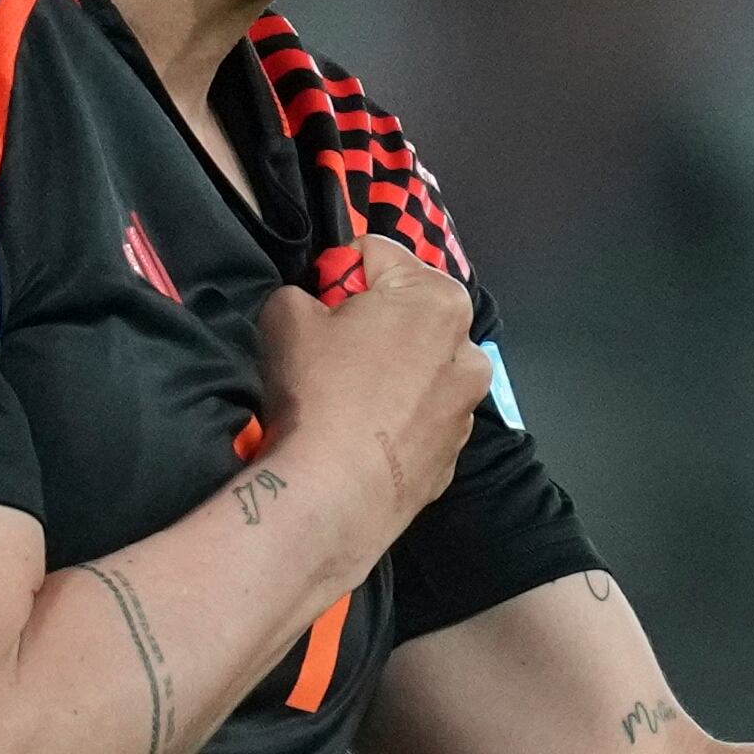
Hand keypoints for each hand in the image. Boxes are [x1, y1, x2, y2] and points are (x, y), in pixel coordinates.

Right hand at [256, 235, 492, 555]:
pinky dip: (392, 419)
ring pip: (416, 368)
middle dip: (368, 323)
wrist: (333, 497)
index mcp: (439, 300)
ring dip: (386, 371)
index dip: (333, 275)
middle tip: (327, 352)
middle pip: (406, 313)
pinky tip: (359, 436)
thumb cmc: (317, 393)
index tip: (315, 305)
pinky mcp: (452, 457)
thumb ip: (302, 292)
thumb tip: (313, 306)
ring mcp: (466, 409)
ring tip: (344, 399)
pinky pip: (416, 418)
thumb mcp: (285, 314)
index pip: (375, 255)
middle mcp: (469, 350)